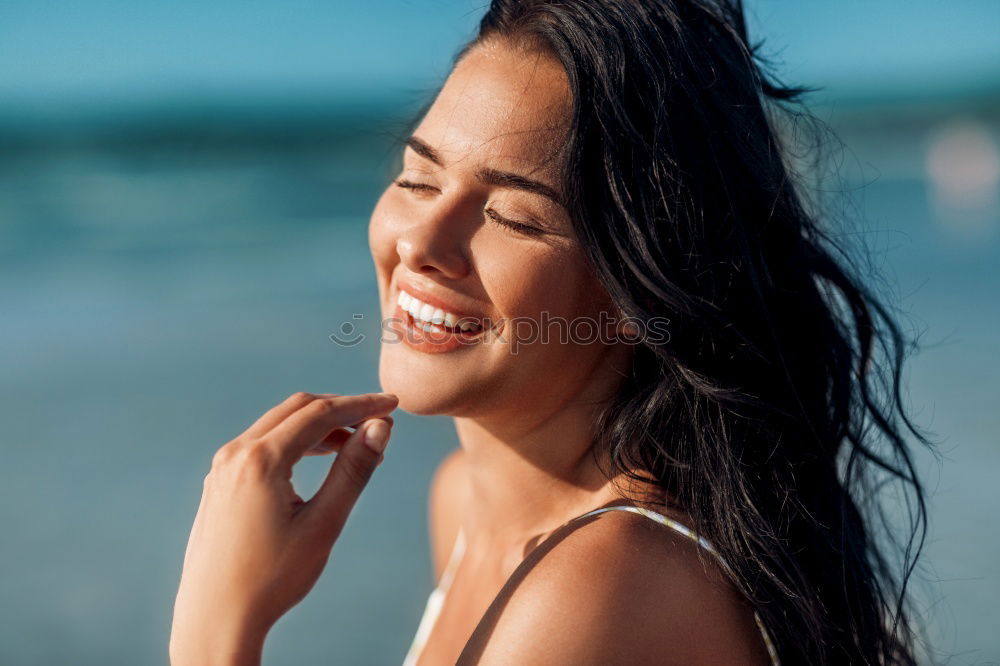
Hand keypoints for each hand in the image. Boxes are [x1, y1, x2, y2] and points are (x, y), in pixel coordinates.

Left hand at [169, 391, 398, 665]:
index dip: (361, 405)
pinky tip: (319, 458)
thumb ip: (353, 470)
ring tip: (356, 443)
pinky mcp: (220, 482)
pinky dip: (296, 441)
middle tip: (379, 419)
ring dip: (319, 426)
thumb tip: (380, 427)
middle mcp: (236, 454)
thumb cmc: (271, 577)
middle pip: (298, 409)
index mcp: (261, 460)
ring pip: (279, 425)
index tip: (394, 404)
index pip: (321, 413)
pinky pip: (262, 444)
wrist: (215, 618)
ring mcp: (223, 467)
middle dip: (341, 409)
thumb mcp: (323, 523)